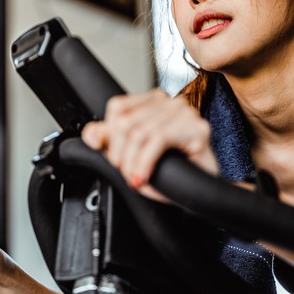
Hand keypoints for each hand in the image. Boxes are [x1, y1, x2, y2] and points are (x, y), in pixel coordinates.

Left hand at [81, 89, 217, 198]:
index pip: (117, 108)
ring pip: (139, 132)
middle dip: (119, 154)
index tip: (116, 159)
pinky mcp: (196, 127)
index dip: (109, 136)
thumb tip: (91, 133)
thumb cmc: (173, 172)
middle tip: (126, 173)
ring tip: (135, 178)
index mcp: (153, 101)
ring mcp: (185, 112)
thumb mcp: (133, 156)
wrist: (202, 192)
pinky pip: (158, 139)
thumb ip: (110, 142)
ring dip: (132, 162)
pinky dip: (145, 162)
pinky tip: (143, 177)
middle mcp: (170, 101)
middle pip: (126, 122)